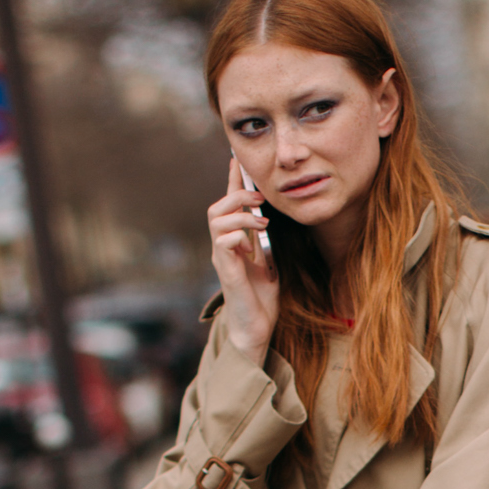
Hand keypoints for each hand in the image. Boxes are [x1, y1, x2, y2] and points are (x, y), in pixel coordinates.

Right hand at [207, 154, 279, 363]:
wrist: (256, 328)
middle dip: (236, 195)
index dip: (232, 182)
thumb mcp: (269, 263)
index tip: (236, 159)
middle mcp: (223, 247)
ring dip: (241, 215)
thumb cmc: (261, 299)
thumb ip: (266, 242)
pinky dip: (238, 236)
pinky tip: (253, 244)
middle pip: (216, 208)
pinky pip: (222, 242)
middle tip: (260, 200)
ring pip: (216, 220)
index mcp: (234, 243)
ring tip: (262, 223)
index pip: (229, 206)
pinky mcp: (225, 272)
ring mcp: (222, 259)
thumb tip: (271, 220)